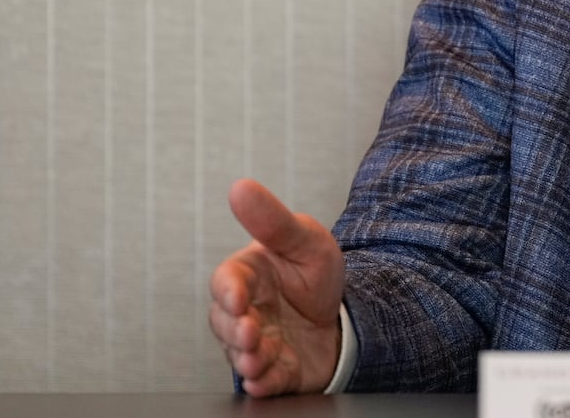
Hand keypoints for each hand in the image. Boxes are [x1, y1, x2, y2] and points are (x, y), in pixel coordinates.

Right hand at [208, 178, 345, 396]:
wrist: (343, 313)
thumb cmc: (313, 272)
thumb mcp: (305, 240)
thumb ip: (273, 221)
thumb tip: (240, 187)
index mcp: (248, 277)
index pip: (226, 282)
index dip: (228, 290)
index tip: (237, 296)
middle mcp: (246, 313)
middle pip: (226, 323)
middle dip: (235, 330)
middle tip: (250, 332)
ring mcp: (259, 344)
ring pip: (240, 355)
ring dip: (246, 359)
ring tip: (256, 359)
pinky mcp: (277, 371)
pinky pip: (263, 381)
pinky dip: (261, 383)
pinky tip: (262, 382)